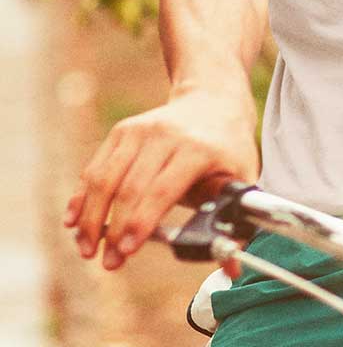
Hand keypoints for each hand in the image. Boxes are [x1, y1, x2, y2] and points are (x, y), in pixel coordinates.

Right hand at [64, 88, 258, 270]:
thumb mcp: (243, 175)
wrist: (213, 99)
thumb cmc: (228, 146)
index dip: (141, 222)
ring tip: (88, 249)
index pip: (162, 190)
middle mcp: (167, 135)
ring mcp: (142, 129)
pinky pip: (96, 166)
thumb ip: (234, 220)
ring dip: (91, 217)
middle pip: (130, 188)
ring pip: (106, 177)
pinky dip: (82, 195)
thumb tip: (232, 269)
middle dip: (114, 230)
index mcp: (199, 149)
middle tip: (108, 262)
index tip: (126, 252)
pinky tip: (75, 221)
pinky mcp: (124, 130)